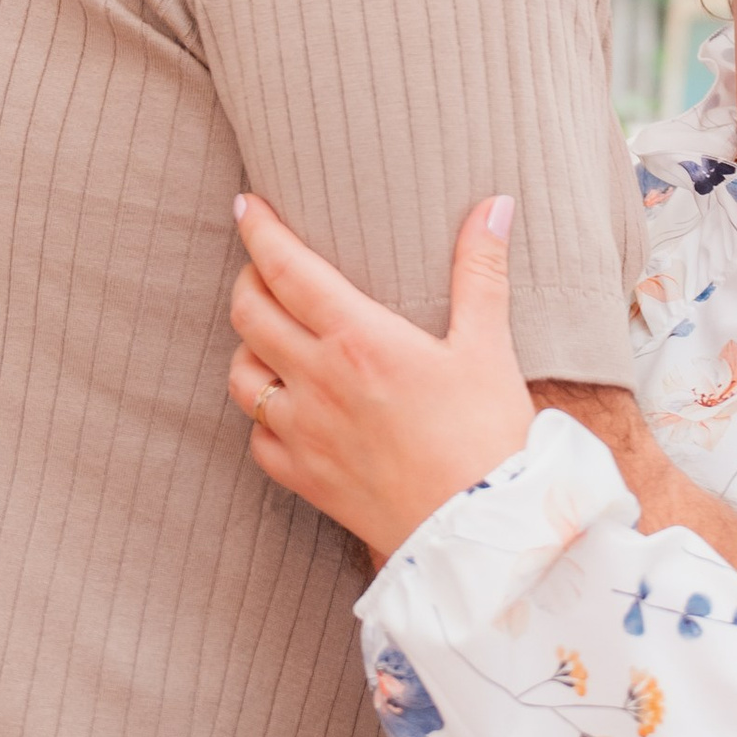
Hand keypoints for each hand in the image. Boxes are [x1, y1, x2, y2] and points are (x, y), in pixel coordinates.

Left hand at [229, 193, 535, 562]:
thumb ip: (481, 270)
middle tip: (266, 265)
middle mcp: (318, 381)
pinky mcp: (305, 479)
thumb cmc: (489, 434)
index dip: (259, 230)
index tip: (246, 205)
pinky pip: (257, 439)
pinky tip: (286, 407)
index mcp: (359, 339)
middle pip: (249, 313)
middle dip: (249, 279)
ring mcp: (304, 434)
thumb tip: (496, 205)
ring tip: (271, 334)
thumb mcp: (489, 345)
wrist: (482, 531)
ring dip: (248, 346)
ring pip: (240, 375)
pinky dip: (261, 415)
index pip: (287, 268)